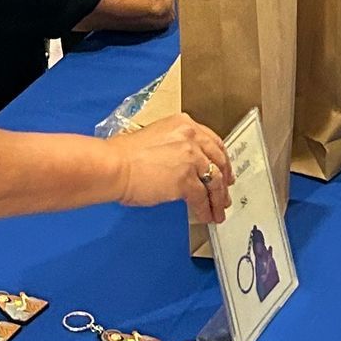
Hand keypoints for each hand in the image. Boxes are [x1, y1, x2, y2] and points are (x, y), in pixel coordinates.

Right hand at [112, 113, 233, 224]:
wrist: (115, 166)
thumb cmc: (125, 155)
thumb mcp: (156, 138)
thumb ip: (176, 147)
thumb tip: (183, 165)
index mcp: (184, 124)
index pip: (212, 141)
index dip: (221, 158)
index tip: (224, 169)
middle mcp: (191, 137)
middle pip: (218, 160)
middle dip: (224, 180)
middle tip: (225, 193)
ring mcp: (190, 158)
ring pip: (214, 181)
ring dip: (218, 199)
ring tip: (218, 211)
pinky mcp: (185, 179)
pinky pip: (201, 197)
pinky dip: (205, 209)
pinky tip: (206, 216)